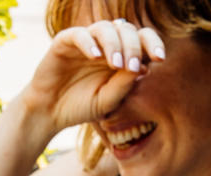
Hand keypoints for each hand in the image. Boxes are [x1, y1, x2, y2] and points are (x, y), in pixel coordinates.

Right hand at [17, 18, 166, 136]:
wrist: (51, 113)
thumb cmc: (82, 106)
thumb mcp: (109, 101)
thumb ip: (124, 85)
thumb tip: (142, 67)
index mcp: (121, 55)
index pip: (142, 39)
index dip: (153, 44)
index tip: (159, 59)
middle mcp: (105, 44)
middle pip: (127, 30)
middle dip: (133, 47)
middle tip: (130, 67)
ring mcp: (86, 41)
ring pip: (105, 28)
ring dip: (114, 44)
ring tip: (115, 64)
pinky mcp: (65, 42)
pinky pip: (79, 34)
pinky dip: (89, 43)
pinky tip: (95, 57)